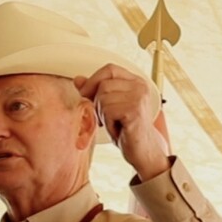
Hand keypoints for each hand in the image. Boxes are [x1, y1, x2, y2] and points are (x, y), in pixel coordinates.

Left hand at [74, 65, 170, 180]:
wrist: (143, 151)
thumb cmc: (126, 130)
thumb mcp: (109, 107)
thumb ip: (95, 92)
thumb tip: (78, 79)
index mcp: (136, 81)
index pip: (109, 69)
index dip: (93, 81)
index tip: (86, 95)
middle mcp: (140, 86)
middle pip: (103, 84)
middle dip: (98, 103)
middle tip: (107, 118)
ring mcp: (139, 97)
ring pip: (103, 98)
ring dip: (103, 115)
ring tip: (115, 124)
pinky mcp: (134, 110)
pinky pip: (108, 111)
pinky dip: (108, 123)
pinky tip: (119, 129)